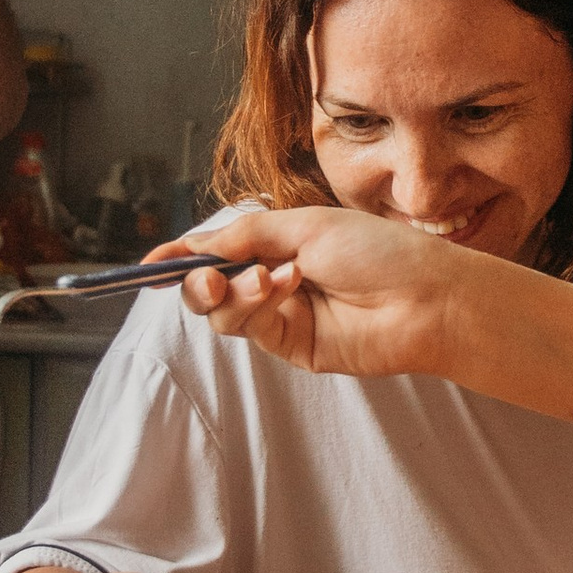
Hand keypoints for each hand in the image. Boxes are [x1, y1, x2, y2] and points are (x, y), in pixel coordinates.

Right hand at [174, 203, 469, 379]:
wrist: (424, 297)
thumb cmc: (378, 252)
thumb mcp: (303, 226)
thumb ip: (244, 235)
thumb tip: (194, 244)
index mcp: (279, 244)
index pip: (217, 251)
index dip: (180, 257)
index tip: (148, 264)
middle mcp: (274, 280)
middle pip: (210, 287)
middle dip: (198, 281)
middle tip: (206, 276)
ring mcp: (282, 316)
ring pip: (223, 312)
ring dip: (234, 292)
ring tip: (273, 279)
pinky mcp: (292, 346)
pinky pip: (250, 328)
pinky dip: (257, 305)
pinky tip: (289, 287)